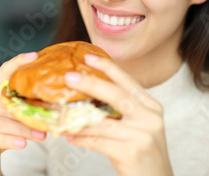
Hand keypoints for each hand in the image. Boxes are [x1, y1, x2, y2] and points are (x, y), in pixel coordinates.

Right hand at [0, 52, 46, 174]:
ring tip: (41, 136)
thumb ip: (23, 103)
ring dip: (23, 130)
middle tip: (49, 121)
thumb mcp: (12, 113)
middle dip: (28, 113)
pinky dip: (10, 140)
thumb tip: (51, 100)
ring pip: (2, 122)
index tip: (34, 56)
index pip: (3, 71)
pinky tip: (22, 144)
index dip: (18, 62)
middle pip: (6, 103)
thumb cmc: (2, 129)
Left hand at [63, 54, 173, 175]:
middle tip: (68, 77)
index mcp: (150, 106)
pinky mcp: (131, 152)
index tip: (88, 57)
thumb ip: (121, 108)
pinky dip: (80, 138)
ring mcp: (141, 135)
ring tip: (58, 112)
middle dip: (90, 84)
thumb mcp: (139, 124)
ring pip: (101, 122)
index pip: (127, 81)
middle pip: (116, 95)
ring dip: (76, 117)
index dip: (107, 67)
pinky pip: (97, 141)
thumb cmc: (143, 150)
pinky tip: (68, 135)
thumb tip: (87, 95)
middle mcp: (149, 117)